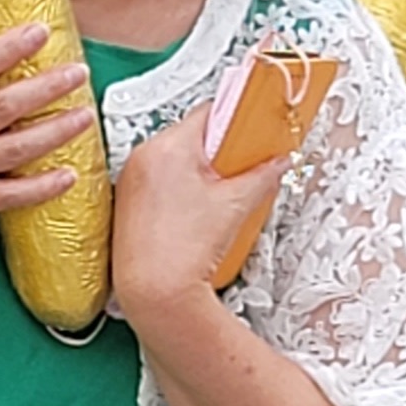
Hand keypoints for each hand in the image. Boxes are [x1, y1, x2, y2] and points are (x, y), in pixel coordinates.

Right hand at [0, 24, 94, 246]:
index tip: (38, 31)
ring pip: (16, 147)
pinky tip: (68, 176)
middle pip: (4, 105)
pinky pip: (11, 195)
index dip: (7, 48)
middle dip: (46, 86)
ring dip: (56, 130)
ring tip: (85, 115)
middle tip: (77, 71)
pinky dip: (43, 186)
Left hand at [111, 105, 284, 316]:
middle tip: (242, 170)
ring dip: (199, 170)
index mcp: (168, 147)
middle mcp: (142, 155)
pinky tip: (194, 212)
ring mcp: (130, 178)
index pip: (209, 113)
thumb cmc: (184, 251)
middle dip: (219, 151)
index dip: (236, 119)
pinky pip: (158, 179)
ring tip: (218, 198)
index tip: (254, 128)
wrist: (154, 293)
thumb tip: (279, 161)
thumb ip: (262, 175)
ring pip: (174, 158)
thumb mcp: (235, 205)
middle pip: (191, 136)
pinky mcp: (126, 200)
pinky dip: (178, 187)